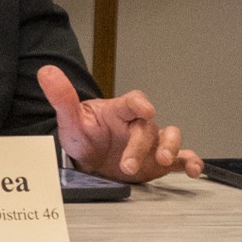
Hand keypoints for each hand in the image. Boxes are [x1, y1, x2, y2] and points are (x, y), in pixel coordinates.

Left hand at [38, 63, 201, 183]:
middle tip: (126, 164)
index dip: (140, 104)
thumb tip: (46, 72)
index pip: (132, 102)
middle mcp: (138, 125)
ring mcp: (151, 142)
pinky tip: (194, 170)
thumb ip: (61, 97)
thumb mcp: (69, 120)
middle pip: (147, 128)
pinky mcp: (158, 160)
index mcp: (118, 112)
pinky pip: (181, 158)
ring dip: (171, 148)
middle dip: (139, 146)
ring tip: (164, 161)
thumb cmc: (83, 135)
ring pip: (170, 138)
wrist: (88, 159)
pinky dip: (191, 162)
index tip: (146, 109)